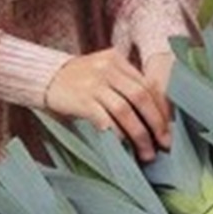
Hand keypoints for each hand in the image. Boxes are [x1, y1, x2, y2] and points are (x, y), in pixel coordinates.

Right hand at [45, 48, 171, 161]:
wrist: (43, 77)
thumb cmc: (77, 80)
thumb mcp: (102, 72)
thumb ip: (123, 84)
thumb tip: (152, 115)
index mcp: (117, 60)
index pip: (148, 84)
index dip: (162, 108)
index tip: (169, 128)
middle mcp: (108, 69)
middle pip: (141, 96)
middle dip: (156, 123)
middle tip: (165, 143)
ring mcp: (94, 84)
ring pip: (126, 110)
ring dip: (140, 134)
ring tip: (147, 153)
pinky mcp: (82, 100)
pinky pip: (105, 120)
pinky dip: (118, 134)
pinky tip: (124, 147)